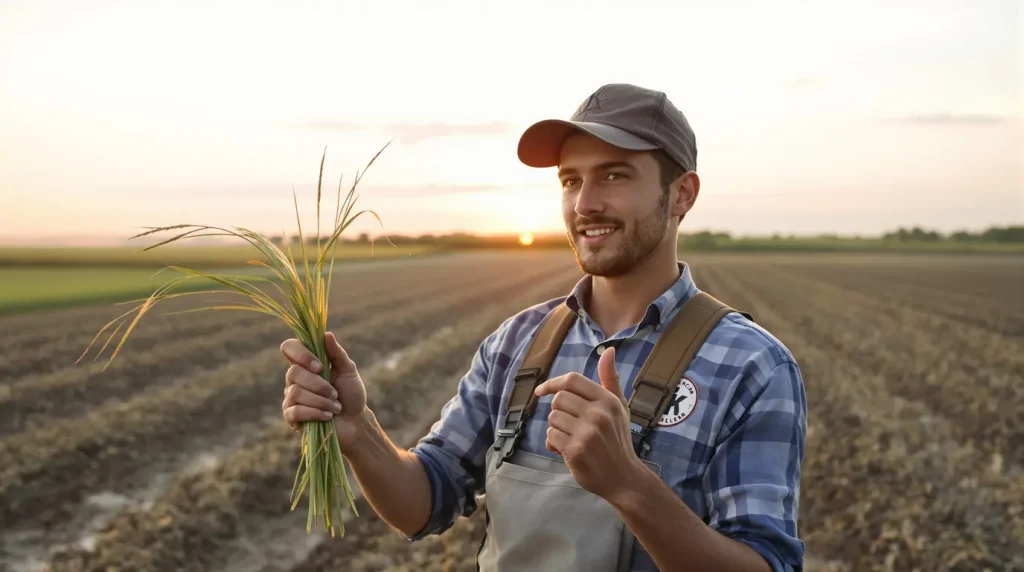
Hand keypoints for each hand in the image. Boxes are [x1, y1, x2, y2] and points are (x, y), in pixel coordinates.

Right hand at [280, 331, 367, 451]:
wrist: (355, 422)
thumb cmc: (351, 394)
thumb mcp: (349, 371)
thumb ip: (337, 353)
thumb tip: (327, 334)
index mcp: (306, 363)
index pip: (289, 347)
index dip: (301, 354)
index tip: (319, 366)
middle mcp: (295, 378)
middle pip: (292, 372)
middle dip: (318, 384)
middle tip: (335, 393)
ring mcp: (291, 398)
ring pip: (296, 393)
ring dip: (321, 400)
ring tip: (336, 407)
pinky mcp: (291, 417)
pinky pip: (295, 412)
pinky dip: (315, 413)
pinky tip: (328, 416)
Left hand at [534, 346, 642, 500]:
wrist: (624, 479)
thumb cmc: (618, 440)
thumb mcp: (619, 407)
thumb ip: (610, 379)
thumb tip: (609, 350)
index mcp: (608, 400)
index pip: (571, 380)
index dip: (552, 383)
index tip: (541, 391)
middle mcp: (599, 414)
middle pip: (559, 399)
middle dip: (558, 412)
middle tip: (569, 424)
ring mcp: (587, 433)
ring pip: (553, 418)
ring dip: (556, 429)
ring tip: (570, 438)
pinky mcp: (576, 450)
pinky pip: (551, 437)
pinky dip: (553, 444)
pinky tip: (566, 450)